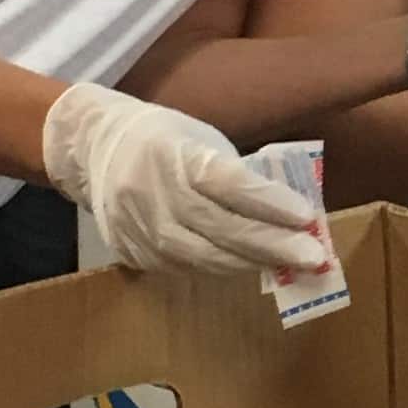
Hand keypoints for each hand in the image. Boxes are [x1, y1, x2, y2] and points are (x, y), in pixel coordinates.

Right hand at [42, 80, 332, 278]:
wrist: (92, 148)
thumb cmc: (162, 138)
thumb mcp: (200, 140)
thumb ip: (237, 175)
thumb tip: (285, 214)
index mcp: (176, 155)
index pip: (231, 184)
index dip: (271, 204)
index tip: (308, 217)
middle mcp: (156, 193)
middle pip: (222, 228)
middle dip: (273, 246)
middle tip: (314, 258)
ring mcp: (141, 227)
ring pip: (204, 257)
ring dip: (252, 264)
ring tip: (290, 266)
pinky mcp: (132, 251)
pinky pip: (184, 268)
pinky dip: (220, 268)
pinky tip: (248, 267)